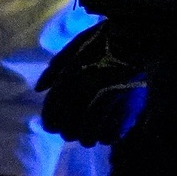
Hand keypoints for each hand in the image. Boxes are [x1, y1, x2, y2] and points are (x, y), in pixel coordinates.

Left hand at [37, 21, 146, 146]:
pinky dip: (105, 138)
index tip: (49, 127)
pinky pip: (112, 134)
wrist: (137, 38)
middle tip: (67, 134)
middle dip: (66, 132)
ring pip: (89, 134)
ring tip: (86, 138)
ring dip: (85, 138)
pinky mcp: (129, 108)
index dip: (49, 120)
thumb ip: (54, 70)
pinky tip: (104, 135)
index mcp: (72, 75)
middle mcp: (87, 90)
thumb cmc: (102, 41)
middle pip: (69, 125)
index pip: (54, 107)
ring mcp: (109, 101)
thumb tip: (39, 89)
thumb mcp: (73, 48)